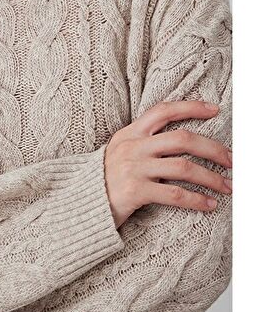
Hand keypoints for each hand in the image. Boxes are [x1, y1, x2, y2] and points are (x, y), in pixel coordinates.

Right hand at [104, 100, 232, 229]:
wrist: (80, 203)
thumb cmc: (105, 178)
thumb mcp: (120, 151)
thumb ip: (144, 142)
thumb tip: (181, 142)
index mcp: (130, 133)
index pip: (164, 111)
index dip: (191, 107)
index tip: (214, 109)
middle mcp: (133, 147)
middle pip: (183, 139)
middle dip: (213, 149)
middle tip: (231, 160)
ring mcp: (134, 168)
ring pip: (184, 167)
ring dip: (211, 177)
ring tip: (227, 186)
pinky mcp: (136, 191)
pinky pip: (175, 193)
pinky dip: (196, 199)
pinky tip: (208, 204)